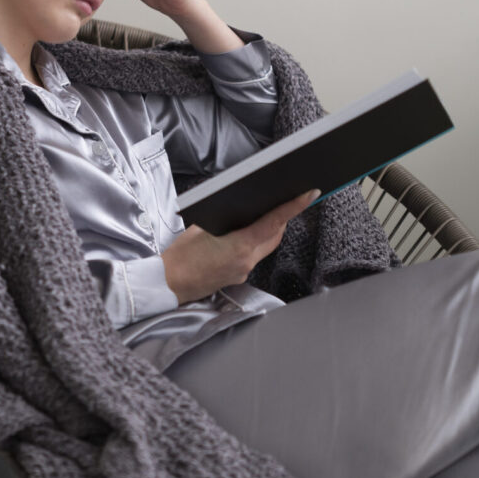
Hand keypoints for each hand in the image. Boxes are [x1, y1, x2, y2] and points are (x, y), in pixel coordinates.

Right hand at [162, 189, 320, 303]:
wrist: (170, 283)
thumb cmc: (181, 256)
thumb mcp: (201, 228)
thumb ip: (226, 219)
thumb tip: (241, 211)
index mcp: (239, 246)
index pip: (274, 222)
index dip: (294, 207)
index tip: (309, 194)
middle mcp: (247, 260)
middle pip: (275, 235)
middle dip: (282, 217)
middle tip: (287, 200)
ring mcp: (243, 270)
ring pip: (266, 246)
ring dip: (270, 230)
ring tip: (266, 215)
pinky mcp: (238, 276)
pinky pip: (254, 256)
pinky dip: (255, 243)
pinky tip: (245, 235)